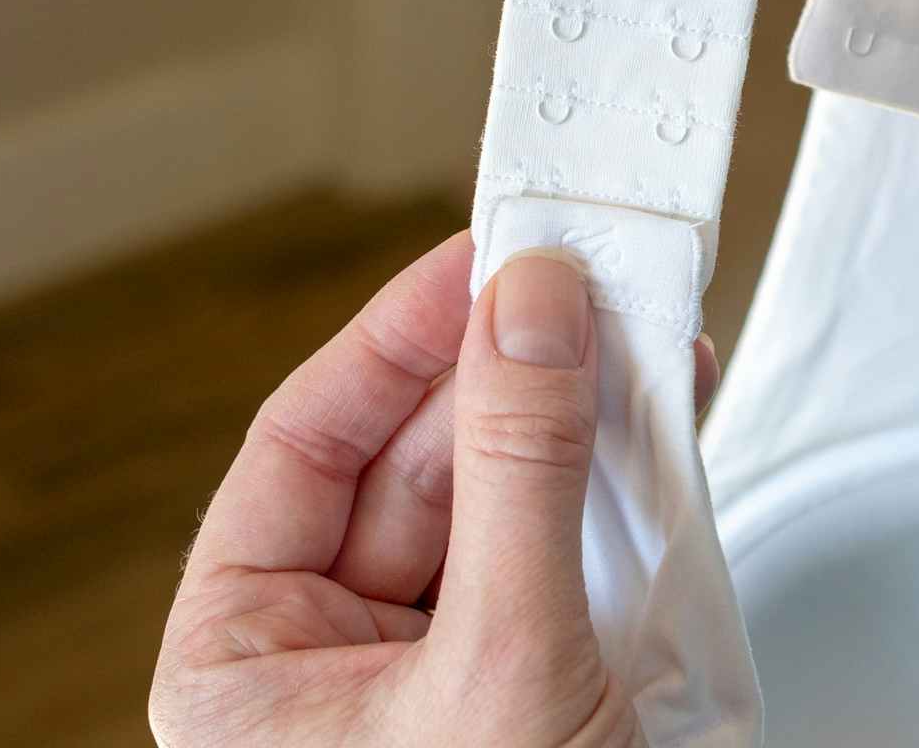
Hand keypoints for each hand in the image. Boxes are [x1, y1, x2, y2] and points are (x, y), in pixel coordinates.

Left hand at [149, 237, 718, 745]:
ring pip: (508, 485)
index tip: (481, 251)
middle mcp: (340, 651)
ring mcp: (446, 653)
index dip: (396, 335)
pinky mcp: (540, 662)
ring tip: (641, 327)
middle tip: (589, 273)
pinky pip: (570, 538)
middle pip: (423, 451)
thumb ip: (517, 478)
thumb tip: (530, 310)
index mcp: (253, 661)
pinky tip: (664, 412)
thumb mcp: (503, 667)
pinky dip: (626, 474)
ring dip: (582, 406)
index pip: (306, 445)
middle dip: (516, 363)